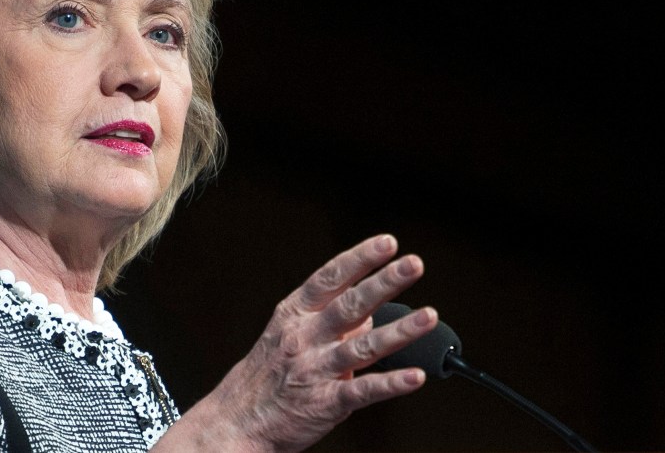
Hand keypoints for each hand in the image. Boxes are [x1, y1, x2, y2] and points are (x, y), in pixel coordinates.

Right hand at [158, 233, 437, 451]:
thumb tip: (370, 311)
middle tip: (413, 264)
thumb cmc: (265, 375)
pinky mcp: (325, 403)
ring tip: (429, 316)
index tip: (387, 243)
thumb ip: (328, 319)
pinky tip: (416, 376)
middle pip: (351, 305)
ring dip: (400, 331)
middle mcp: (304, 337)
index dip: (360, 259)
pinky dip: (392, 384)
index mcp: (294, 314)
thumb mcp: (286, 334)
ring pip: (363, 347)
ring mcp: (315, 369)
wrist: (236, 421)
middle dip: (384, 282)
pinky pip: (364, 391)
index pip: (330, 278)